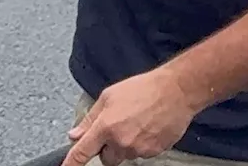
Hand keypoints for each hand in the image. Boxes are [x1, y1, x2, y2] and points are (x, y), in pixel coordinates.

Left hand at [62, 68, 195, 165]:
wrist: (175, 91)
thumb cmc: (143, 89)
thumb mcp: (109, 96)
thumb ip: (89, 118)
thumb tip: (75, 134)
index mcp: (106, 126)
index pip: (82, 152)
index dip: (72, 163)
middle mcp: (121, 141)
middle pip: (106, 159)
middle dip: (108, 148)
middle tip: (117, 129)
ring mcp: (138, 149)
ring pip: (124, 156)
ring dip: (125, 145)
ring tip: (135, 123)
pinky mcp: (153, 152)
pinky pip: (141, 154)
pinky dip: (141, 144)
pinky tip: (146, 127)